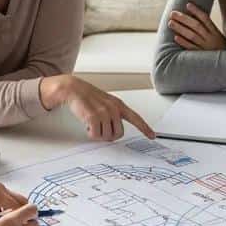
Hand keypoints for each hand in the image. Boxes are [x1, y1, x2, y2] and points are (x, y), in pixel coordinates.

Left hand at [0, 181, 29, 223]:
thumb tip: (8, 221)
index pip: (17, 205)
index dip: (21, 218)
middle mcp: (0, 187)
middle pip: (20, 201)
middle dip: (20, 215)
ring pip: (15, 202)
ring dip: (13, 213)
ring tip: (5, 225)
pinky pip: (7, 202)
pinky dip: (6, 210)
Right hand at [40, 75, 155, 140]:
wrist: (73, 89)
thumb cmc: (88, 98)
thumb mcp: (105, 103)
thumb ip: (113, 115)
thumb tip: (116, 132)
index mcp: (119, 105)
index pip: (135, 118)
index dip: (144, 128)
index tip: (152, 136)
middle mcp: (114, 108)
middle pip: (118, 134)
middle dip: (109, 135)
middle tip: (100, 130)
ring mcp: (104, 112)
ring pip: (107, 136)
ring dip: (98, 134)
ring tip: (92, 125)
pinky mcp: (93, 117)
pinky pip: (96, 135)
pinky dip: (91, 134)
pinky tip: (87, 126)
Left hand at [168, 3, 225, 50]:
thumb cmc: (220, 49)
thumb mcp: (218, 37)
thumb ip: (208, 29)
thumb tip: (193, 17)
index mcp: (215, 33)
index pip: (206, 19)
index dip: (197, 11)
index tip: (188, 4)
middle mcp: (210, 39)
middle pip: (196, 26)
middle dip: (184, 18)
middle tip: (173, 13)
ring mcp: (205, 48)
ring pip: (192, 36)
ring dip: (180, 28)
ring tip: (171, 23)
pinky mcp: (201, 56)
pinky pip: (191, 48)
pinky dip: (184, 42)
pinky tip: (176, 37)